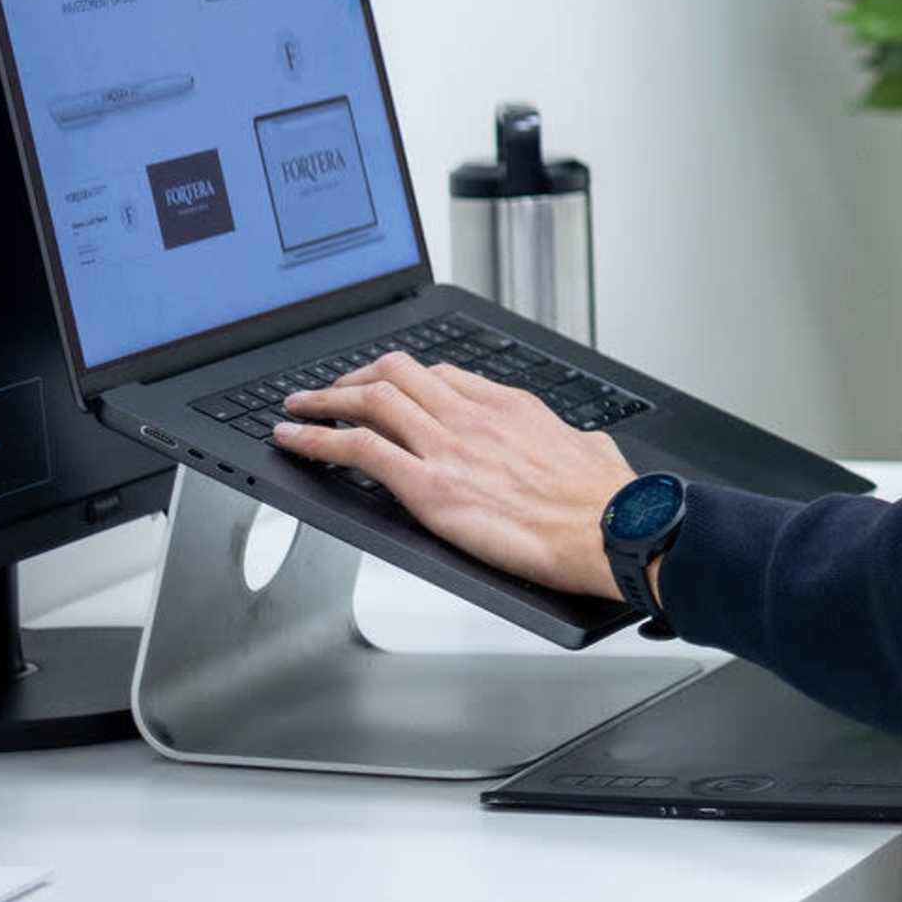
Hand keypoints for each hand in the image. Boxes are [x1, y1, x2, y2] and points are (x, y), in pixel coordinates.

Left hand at [272, 352, 633, 600]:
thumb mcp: (590, 449)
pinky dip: (316, 441)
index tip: (387, 387)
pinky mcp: (428, 486)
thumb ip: (569, 441)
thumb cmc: (605, 500)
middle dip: (355, 378)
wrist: (607, 528)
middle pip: (397, 373)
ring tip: (298, 408)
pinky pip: (358, 450)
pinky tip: (294, 441)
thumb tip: (577, 448)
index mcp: (511, 406)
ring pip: (369, 400)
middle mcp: (473, 416)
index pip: (443, 374)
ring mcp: (447, 447)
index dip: (403, 378)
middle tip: (332, 391)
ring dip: (324, 401)